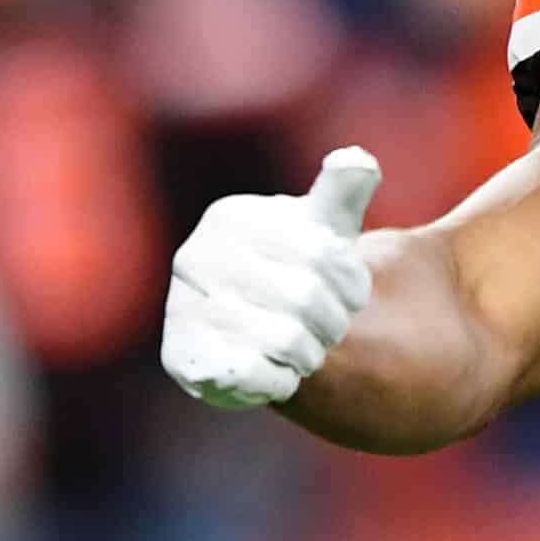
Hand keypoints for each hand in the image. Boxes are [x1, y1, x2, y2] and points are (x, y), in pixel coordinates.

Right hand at [162, 148, 381, 408]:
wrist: (251, 328)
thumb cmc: (297, 267)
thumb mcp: (324, 226)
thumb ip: (343, 192)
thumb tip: (358, 160)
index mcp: (232, 218)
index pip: (323, 253)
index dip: (353, 283)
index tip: (355, 294)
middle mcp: (195, 257)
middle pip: (304, 298)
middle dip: (332, 320)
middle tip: (331, 327)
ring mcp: (181, 308)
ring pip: (284, 340)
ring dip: (309, 352)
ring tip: (306, 347)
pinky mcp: (180, 358)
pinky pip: (252, 377)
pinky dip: (279, 380)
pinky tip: (278, 370)